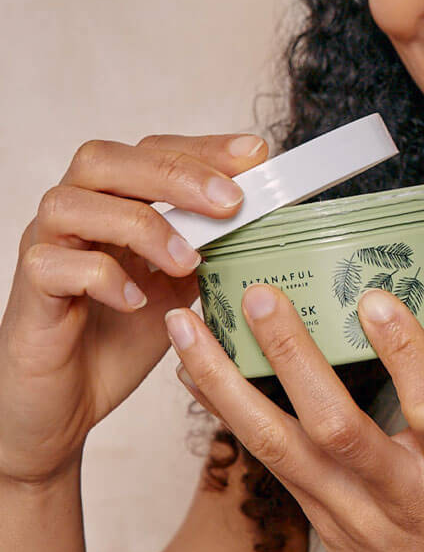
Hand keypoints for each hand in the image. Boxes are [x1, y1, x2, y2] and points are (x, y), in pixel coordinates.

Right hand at [0, 133, 267, 484]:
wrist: (68, 404)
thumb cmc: (120, 335)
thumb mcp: (181, 283)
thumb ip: (209, 245)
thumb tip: (267, 216)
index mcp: (112, 199)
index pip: (152, 150)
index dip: (202, 147)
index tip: (254, 154)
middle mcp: (74, 212)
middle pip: (105, 160)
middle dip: (175, 174)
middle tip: (229, 202)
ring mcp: (45, 248)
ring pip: (71, 203)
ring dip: (140, 225)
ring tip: (187, 260)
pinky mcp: (29, 294)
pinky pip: (51, 266)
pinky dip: (101, 277)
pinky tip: (137, 300)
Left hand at [166, 284, 423, 551]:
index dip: (404, 352)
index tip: (375, 300)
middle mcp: (396, 493)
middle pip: (335, 427)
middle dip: (291, 356)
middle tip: (261, 298)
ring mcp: (347, 512)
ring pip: (277, 446)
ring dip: (225, 383)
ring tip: (189, 330)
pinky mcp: (315, 519)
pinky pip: (264, 458)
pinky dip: (225, 409)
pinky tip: (195, 373)